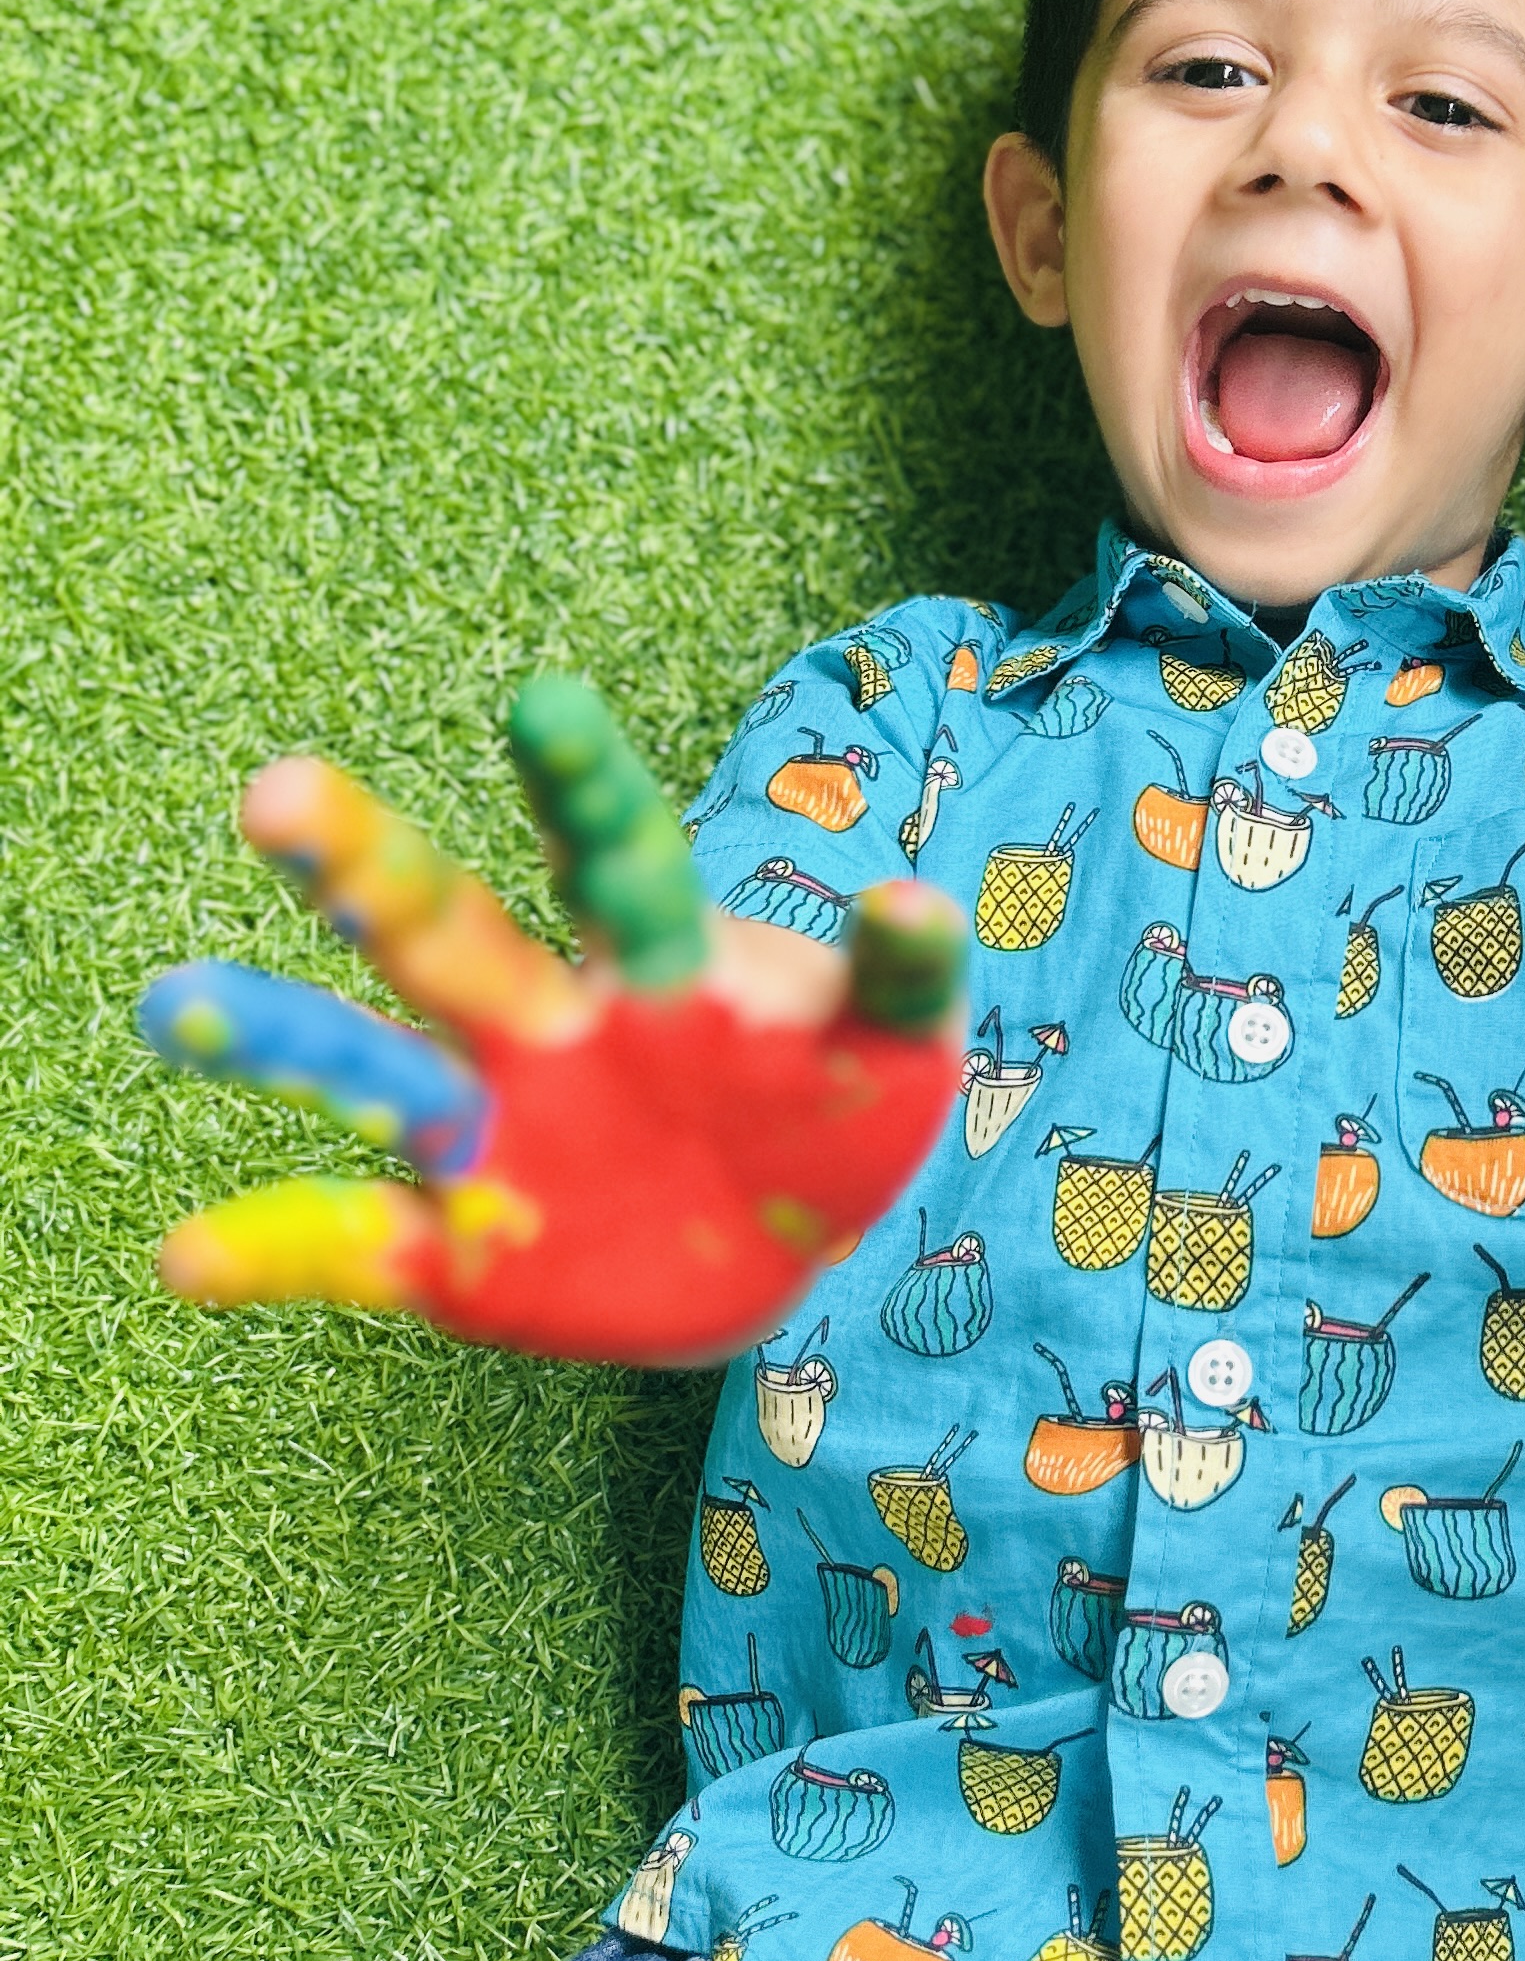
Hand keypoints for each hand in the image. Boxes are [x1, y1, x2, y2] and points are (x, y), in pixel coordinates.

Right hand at [138, 678, 964, 1362]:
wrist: (783, 1244)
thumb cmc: (832, 1101)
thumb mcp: (895, 1037)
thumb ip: (901, 974)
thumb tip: (916, 899)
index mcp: (653, 957)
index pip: (617, 854)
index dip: (585, 785)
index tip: (547, 701)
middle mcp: (545, 1023)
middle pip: (448, 930)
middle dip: (368, 867)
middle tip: (279, 794)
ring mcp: (493, 1128)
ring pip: (365, 1067)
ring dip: (271, 1037)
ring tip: (172, 1004)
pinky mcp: (463, 1246)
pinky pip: (355, 1246)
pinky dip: (273, 1250)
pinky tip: (185, 1258)